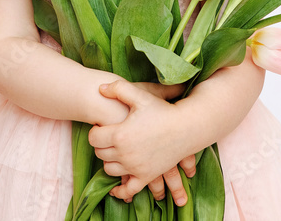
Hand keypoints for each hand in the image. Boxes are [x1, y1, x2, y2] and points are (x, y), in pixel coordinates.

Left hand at [88, 79, 194, 203]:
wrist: (187, 127)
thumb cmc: (163, 110)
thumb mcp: (140, 95)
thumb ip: (118, 89)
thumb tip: (99, 88)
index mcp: (120, 134)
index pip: (94, 138)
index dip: (95, 131)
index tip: (101, 126)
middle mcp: (125, 154)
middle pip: (100, 153)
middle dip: (102, 145)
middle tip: (108, 137)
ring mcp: (135, 167)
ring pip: (110, 169)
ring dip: (109, 161)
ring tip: (114, 152)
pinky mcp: (146, 176)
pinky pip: (128, 189)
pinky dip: (120, 191)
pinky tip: (115, 188)